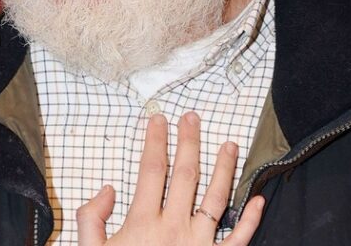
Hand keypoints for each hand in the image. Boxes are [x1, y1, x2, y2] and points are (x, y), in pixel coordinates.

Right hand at [76, 113, 264, 244]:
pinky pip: (238, 239)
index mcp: (143, 223)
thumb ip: (92, 219)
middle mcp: (174, 228)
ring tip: (229, 145)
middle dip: (189, 142)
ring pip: (216, 199)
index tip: (157, 120)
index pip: (151, 170)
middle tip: (192, 118)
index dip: (154, 141)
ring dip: (224, 169)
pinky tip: (258, 200)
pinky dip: (250, 219)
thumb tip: (108, 189)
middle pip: (185, 175)